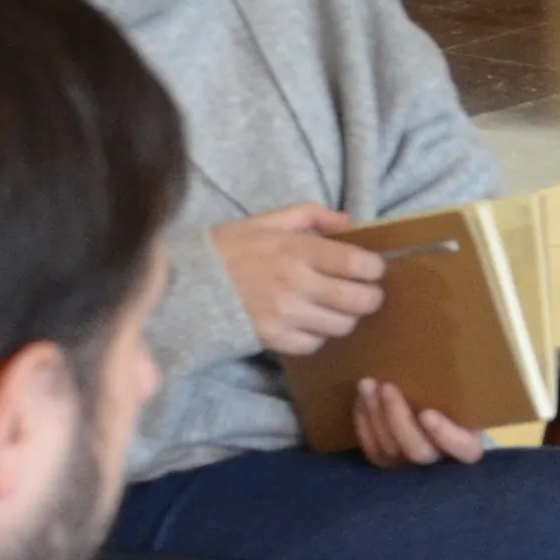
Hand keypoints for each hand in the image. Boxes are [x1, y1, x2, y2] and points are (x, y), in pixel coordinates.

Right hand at [217, 205, 386, 357]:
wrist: (185, 285)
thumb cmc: (227, 249)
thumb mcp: (266, 220)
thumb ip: (310, 215)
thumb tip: (349, 222)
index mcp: (296, 249)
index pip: (358, 263)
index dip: (375, 269)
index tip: (373, 269)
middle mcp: (296, 283)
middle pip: (358, 300)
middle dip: (370, 297)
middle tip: (365, 293)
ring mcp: (285, 314)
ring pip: (341, 325)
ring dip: (345, 317)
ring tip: (335, 307)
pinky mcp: (273, 338)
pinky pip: (314, 344)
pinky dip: (317, 335)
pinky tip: (308, 322)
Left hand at [351, 378, 488, 468]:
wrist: (434, 409)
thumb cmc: (455, 398)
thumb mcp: (464, 393)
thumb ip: (459, 386)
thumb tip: (457, 345)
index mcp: (468, 446)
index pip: (463, 448)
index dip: (445, 434)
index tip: (428, 413)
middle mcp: (440, 462)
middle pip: (418, 450)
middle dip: (398, 419)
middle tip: (388, 387)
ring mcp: (410, 466)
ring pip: (390, 450)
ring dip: (376, 416)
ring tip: (368, 385)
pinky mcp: (387, 463)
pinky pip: (372, 449)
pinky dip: (364, 423)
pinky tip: (361, 400)